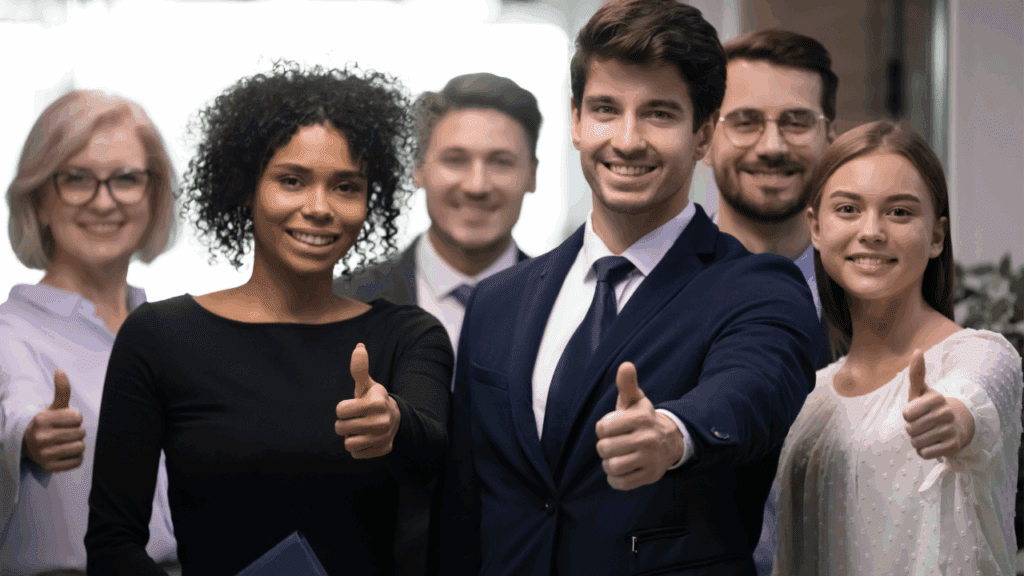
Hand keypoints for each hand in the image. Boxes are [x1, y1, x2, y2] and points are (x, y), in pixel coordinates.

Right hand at [22, 370, 85, 472]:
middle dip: (77, 431)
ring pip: (80, 447)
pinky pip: (77, 461)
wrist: (29, 444)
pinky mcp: (49, 467)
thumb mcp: (54, 407)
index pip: (77, 417)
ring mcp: (44, 454)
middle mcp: (41, 437)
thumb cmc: (48, 423)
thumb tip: (61, 371)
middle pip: (80, 432)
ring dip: (78, 444)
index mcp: (42, 420)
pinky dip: (76, 457)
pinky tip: (65, 452)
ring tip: (66, 442)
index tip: (66, 420)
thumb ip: (61, 391)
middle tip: (66, 432)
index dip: (76, 418)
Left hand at [335, 343, 400, 458]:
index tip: (354, 406)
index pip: (340, 410)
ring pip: (348, 444)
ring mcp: (383, 438)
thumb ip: (359, 369)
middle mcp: (382, 421)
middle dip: (344, 423)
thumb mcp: (367, 385)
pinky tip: (367, 438)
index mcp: (377, 403)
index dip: (343, 408)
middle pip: (341, 428)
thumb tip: (358, 347)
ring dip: (350, 436)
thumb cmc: (373, 400)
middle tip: (356, 418)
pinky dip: (358, 447)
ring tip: (360, 429)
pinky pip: (356, 454)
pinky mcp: (382, 450)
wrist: (395, 419)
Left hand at [595, 362, 684, 490]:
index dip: (602, 429)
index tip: (612, 428)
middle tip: (614, 444)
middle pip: (604, 449)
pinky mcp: (650, 476)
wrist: (670, 441)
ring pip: (611, 467)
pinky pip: (621, 483)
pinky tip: (622, 470)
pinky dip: (616, 479)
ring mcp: (650, 459)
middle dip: (604, 447)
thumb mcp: (635, 400)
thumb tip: (625, 365)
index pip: (602, 428)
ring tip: (616, 457)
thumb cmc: (642, 419)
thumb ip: (627, 384)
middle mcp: (647, 439)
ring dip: (608, 464)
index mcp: (640, 418)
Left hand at [902, 349, 974, 459]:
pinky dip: (924, 451)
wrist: (953, 426)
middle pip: (910, 429)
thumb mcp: (920, 391)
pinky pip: (925, 453)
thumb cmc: (928, 407)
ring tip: (927, 433)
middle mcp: (946, 413)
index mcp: (936, 398)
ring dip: (917, 440)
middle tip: (922, 424)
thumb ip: (916, 373)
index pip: (906, 414)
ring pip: (916, 442)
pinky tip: (933, 443)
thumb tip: (918, 350)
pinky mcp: (953, 446)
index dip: (907, 416)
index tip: (916, 412)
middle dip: (911, 429)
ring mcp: (951, 430)